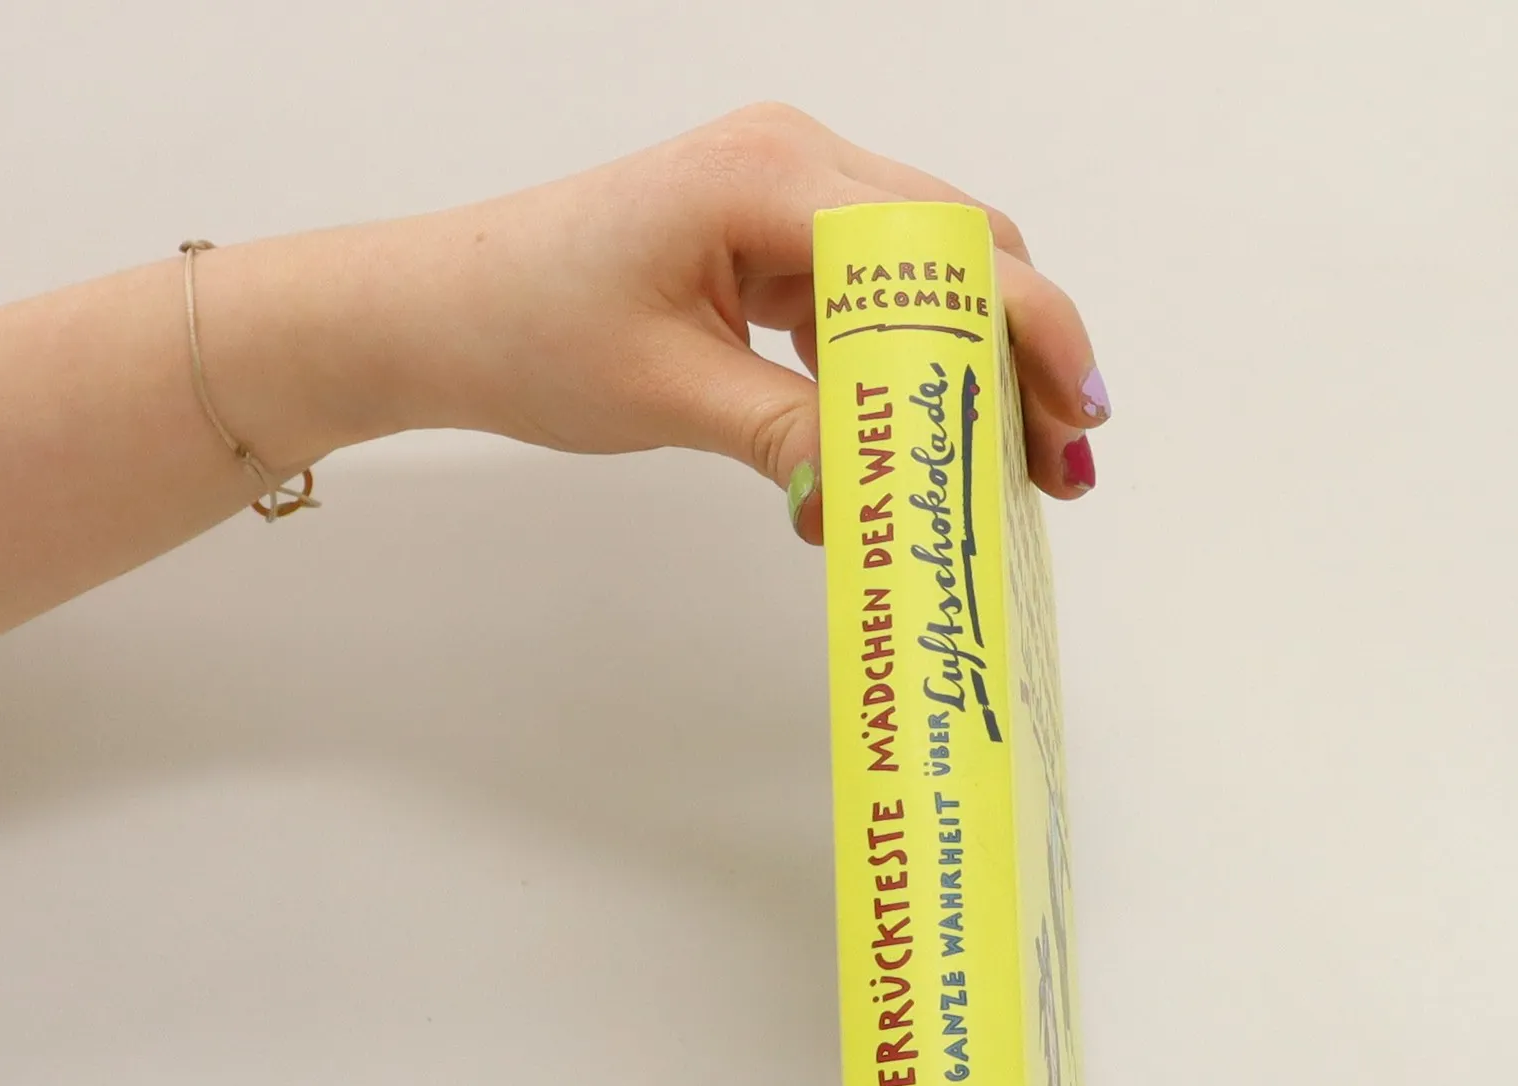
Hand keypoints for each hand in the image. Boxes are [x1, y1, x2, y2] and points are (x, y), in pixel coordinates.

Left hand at [240, 103, 1109, 536]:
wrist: (444, 311)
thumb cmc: (532, 330)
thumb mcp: (671, 395)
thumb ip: (792, 435)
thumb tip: (894, 493)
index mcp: (770, 175)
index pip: (942, 250)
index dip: (1027, 333)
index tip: (1073, 421)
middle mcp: (795, 161)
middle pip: (960, 250)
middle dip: (1019, 357)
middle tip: (1061, 461)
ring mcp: (787, 194)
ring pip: (925, 277)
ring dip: (968, 370)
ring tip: (1006, 465)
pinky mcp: (774, 239)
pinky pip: (871, 300)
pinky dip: (902, 370)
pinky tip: (911, 440)